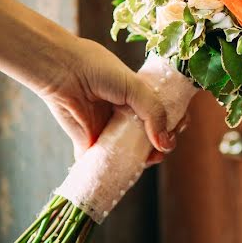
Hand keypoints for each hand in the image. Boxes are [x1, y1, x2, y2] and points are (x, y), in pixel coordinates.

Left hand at [37, 36, 176, 161]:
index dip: (174, 123)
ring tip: (149, 160)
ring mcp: (108, 130)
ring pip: (130, 152)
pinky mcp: (89, 144)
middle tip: (163, 148)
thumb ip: (154, 113)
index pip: (163, 113)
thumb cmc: (98, 71)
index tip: (178, 128)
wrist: (63, 72)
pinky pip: (105, 162)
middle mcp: (124, 114)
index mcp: (137, 96)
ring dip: (143, 160)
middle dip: (162, 145)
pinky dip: (115, 171)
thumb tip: (165, 145)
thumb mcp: (135, 87)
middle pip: (150, 136)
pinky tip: (128, 171)